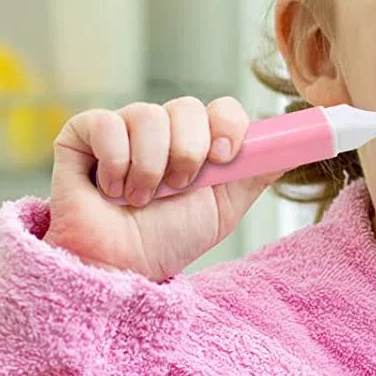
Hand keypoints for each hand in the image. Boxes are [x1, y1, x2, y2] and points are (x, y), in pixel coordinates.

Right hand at [46, 97, 276, 280]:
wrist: (120, 268)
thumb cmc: (166, 241)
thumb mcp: (223, 209)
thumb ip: (255, 174)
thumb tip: (294, 147)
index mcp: (196, 143)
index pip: (221, 109)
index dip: (226, 125)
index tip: (223, 157)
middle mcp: (161, 131)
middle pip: (187, 106)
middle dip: (188, 152)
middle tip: (176, 188)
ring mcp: (122, 130)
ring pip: (148, 115)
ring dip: (150, 167)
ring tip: (140, 199)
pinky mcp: (81, 135)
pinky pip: (106, 124)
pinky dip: (115, 163)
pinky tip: (111, 189)